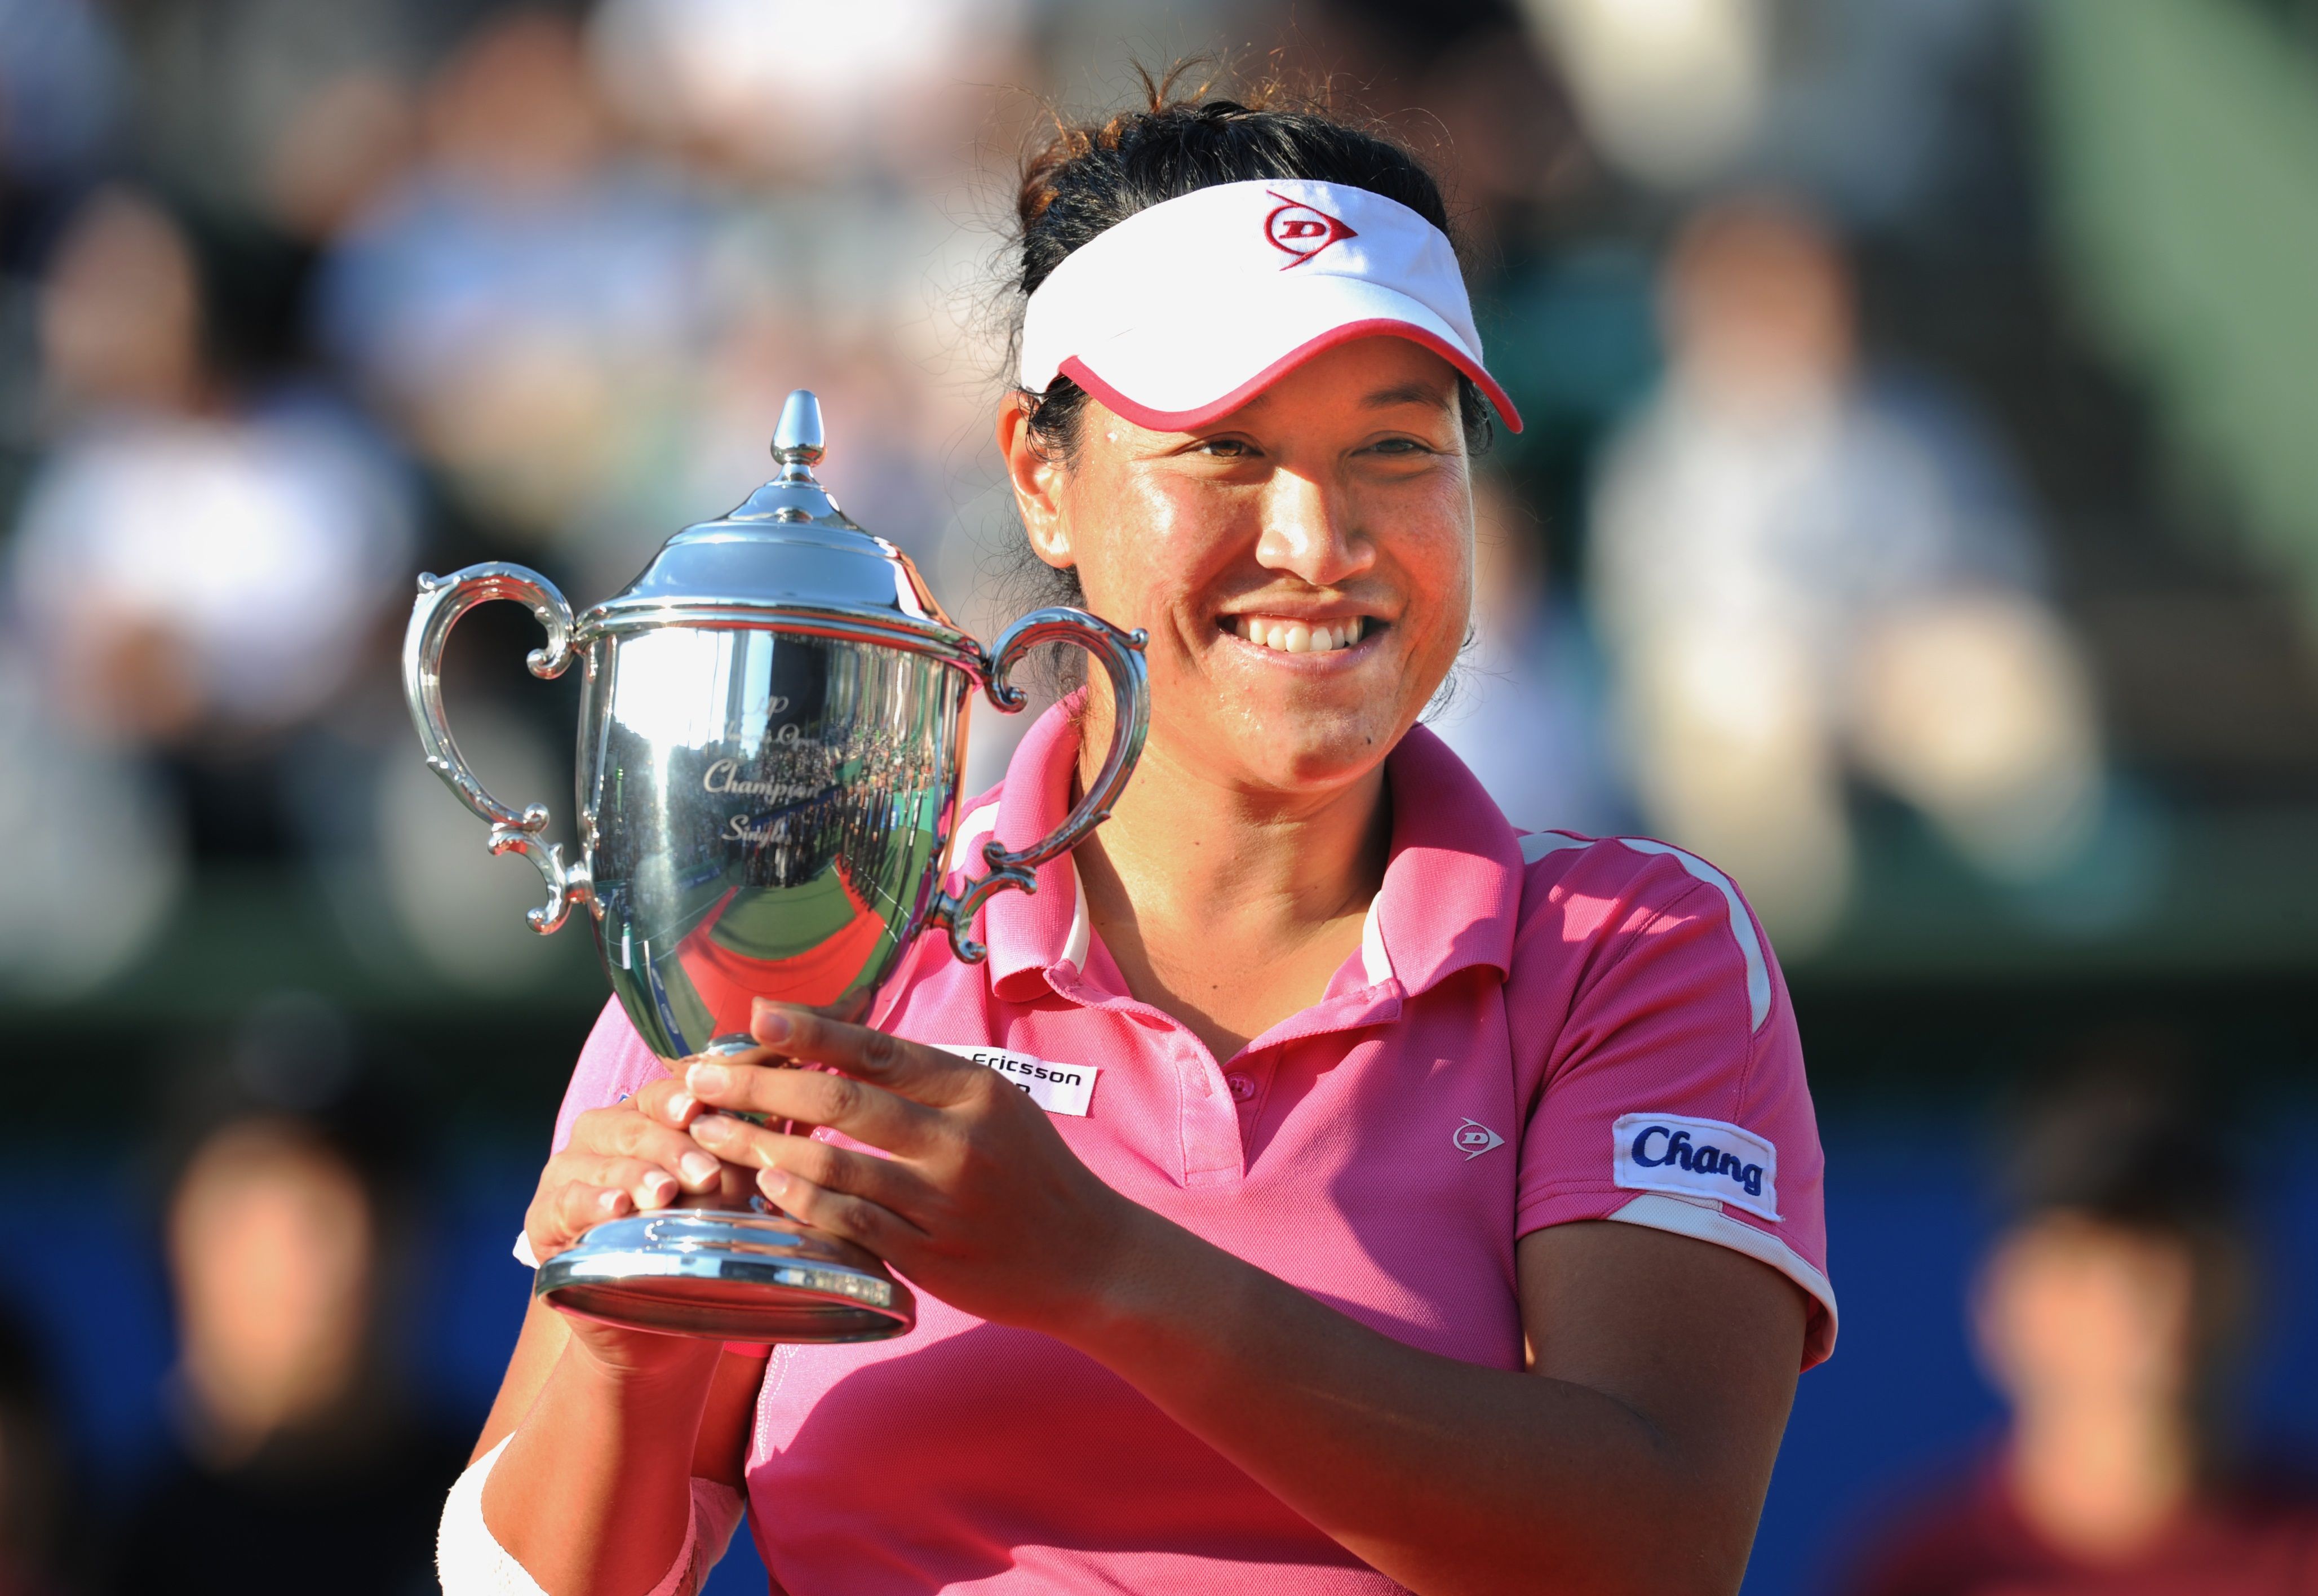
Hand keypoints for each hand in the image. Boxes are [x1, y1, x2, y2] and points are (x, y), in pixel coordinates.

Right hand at [520, 1074, 753, 1372]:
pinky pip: (567, 1201)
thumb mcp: (727, 1200)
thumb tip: (781, 1125)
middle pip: (636, 1126)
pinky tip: (616, 1207)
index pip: (664, 1094)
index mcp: (645, 1119)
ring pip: (603, 1160)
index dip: (682, 1098)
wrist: (654, 1328)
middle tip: (706, 1174)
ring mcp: (567, 1173)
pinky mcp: (544, 1217)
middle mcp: (602, 1136)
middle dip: (673, 1147)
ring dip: (637, 1175)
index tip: (704, 1108)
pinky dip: (591, 1201)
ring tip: (664, 1193)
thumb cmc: (696, 1248)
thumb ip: (743, 1162)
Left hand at [676, 1001, 1143, 1334]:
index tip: (754, 1017)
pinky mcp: (931, 1256)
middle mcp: (960, 1140)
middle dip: (762, 1086)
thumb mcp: (995, 1107)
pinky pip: (850, 1224)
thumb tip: (839, 1048)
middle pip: (842, 1102)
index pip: (878, 1049)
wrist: (1090, 1257)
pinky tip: (766, 1187)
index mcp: (974, 1090)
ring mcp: (944, 1201)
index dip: (810, 1031)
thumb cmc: (1031, 1172)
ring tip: (716, 1134)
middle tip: (704, 1079)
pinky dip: (801, 1203)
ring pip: (835, 1166)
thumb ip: (926, 1082)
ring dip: (763, 1148)